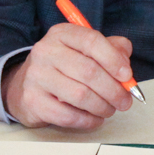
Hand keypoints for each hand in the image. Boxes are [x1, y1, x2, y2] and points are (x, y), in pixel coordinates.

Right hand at [1, 23, 136, 129]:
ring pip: (80, 95)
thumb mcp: (85, 50)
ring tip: (109, 110)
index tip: (128, 76)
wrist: (25, 86)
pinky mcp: (32, 100)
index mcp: (61, 33)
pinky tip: (94, 119)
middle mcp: (45, 51)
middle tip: (125, 102)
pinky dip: (88, 120)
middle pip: (89, 71)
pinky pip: (68, 115)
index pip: (91, 41)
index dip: (114, 60)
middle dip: (114, 90)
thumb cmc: (64, 67)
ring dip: (102, 107)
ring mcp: (36, 76)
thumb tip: (126, 65)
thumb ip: (112, 50)